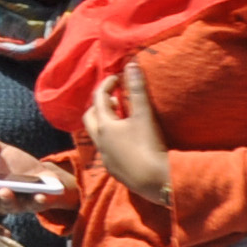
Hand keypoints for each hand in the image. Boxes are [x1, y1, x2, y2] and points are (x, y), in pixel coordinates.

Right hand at [0, 126, 78, 212]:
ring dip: (5, 199)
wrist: (45, 178)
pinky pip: (35, 204)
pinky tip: (39, 195)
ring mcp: (15, 204)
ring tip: (4, 190)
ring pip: (7, 205)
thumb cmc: (17, 167)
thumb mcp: (0, 154)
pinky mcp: (35, 204)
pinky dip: (36, 200)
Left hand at [83, 61, 172, 205]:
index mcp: (104, 126)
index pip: (99, 99)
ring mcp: (106, 158)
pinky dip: (113, 140)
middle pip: (90, 118)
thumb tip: (131, 64)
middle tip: (115, 98)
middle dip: (100, 105)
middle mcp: (100, 142)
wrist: (156, 182)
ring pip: (98, 135)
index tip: (118, 78)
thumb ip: (137, 90)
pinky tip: (128, 140)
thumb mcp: (144, 116)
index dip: (107, 85)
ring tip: (122, 117)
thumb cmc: (149, 145)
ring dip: (106, 123)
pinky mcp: (114, 170)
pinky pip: (107, 150)